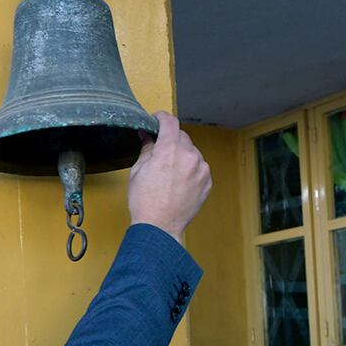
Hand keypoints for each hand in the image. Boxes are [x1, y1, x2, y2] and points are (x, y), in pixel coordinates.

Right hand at [128, 112, 211, 240]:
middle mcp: (189, 156)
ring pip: (192, 152)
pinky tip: (179, 182)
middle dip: (170, 140)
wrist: (159, 227)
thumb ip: (147, 148)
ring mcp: (201, 169)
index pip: (169, 121)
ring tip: (169, 172)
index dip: (161, 118)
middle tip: (159, 150)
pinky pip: (199, 167)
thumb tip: (148, 135)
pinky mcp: (207, 182)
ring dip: (182, 155)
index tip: (157, 120)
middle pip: (181, 136)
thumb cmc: (145, 202)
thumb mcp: (138, 170)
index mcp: (170, 149)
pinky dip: (190, 169)